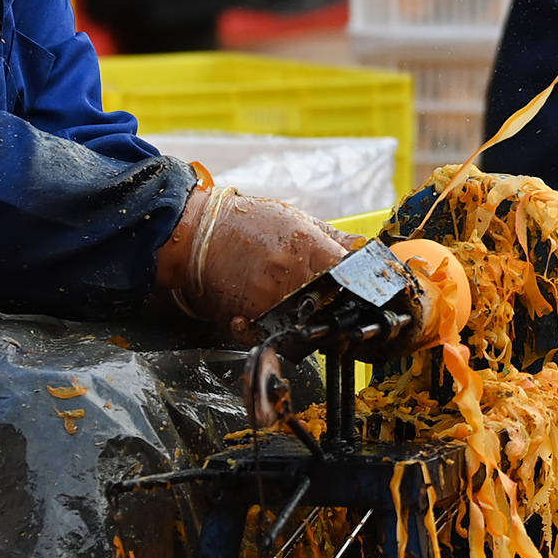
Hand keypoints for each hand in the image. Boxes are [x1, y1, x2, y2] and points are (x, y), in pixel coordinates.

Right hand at [158, 181, 364, 338]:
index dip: (362, 287)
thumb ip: (332, 238)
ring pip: (305, 328)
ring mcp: (267, 302)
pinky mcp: (246, 321)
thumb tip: (364, 249)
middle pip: (332, 308)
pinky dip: (279, 334)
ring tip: (303, 310)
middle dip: (338, 309)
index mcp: (307, 249)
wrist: (193, 235)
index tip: (363, 291)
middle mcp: (289, 278)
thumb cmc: (244, 223)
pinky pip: (273, 338)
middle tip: (335, 306)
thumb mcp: (295, 219)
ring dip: (311, 324)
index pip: (352, 277)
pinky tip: (278, 321)